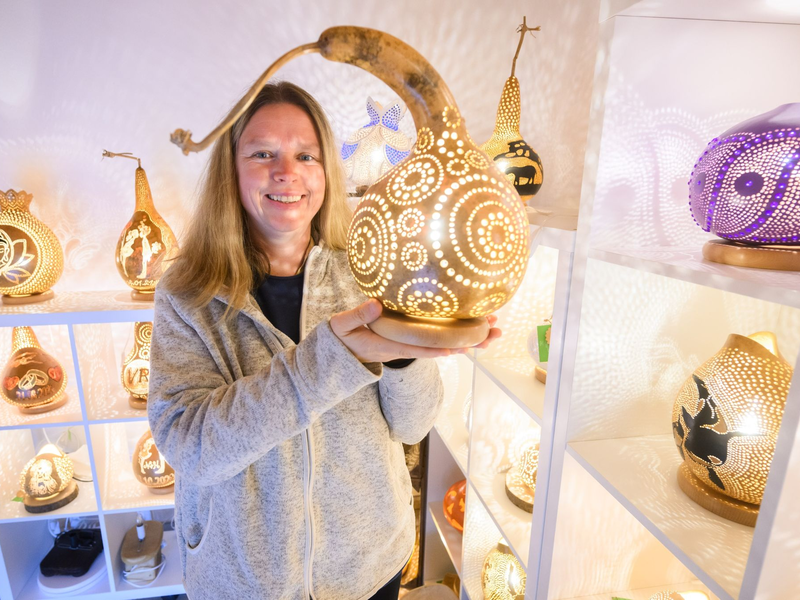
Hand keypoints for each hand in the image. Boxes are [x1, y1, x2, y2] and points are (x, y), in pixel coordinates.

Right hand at [330, 300, 501, 362]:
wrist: (338, 355)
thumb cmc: (340, 339)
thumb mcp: (342, 326)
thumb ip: (358, 315)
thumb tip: (376, 304)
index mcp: (389, 345)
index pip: (417, 348)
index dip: (438, 348)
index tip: (458, 346)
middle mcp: (404, 347)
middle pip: (440, 347)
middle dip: (468, 342)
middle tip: (494, 334)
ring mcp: (409, 345)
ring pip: (443, 343)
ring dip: (469, 338)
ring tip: (494, 329)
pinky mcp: (410, 340)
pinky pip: (436, 338)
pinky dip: (454, 332)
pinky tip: (472, 325)